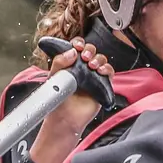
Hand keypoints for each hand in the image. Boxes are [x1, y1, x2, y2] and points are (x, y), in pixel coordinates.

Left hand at [29, 38, 113, 162]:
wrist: (64, 119)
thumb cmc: (58, 100)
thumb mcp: (53, 78)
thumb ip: (60, 62)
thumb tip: (72, 52)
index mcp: (70, 64)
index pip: (77, 47)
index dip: (79, 44)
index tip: (77, 46)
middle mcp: (82, 68)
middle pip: (91, 51)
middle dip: (89, 50)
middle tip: (84, 56)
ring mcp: (93, 76)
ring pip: (101, 60)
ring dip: (98, 59)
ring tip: (91, 66)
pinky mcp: (102, 85)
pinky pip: (109, 73)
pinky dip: (107, 69)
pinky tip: (100, 72)